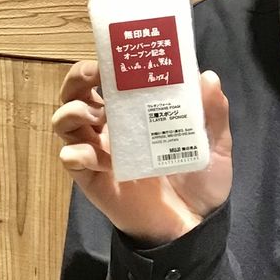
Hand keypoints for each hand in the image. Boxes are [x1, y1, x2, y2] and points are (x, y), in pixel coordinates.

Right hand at [52, 60, 232, 243]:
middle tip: (94, 73)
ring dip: (73, 111)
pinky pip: (72, 162)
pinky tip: (89, 152)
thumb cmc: (200, 181)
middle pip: (77, 95)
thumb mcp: (214, 144)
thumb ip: (213, 113)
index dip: (105, 63)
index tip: (114, 53)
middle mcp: (111, 130)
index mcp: (136, 115)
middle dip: (77, 79)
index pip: (109, 81)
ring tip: (95, 114)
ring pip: (66, 123)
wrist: (195, 226)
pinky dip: (73, 152)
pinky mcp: (95, 181)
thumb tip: (208, 76)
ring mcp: (100, 154)